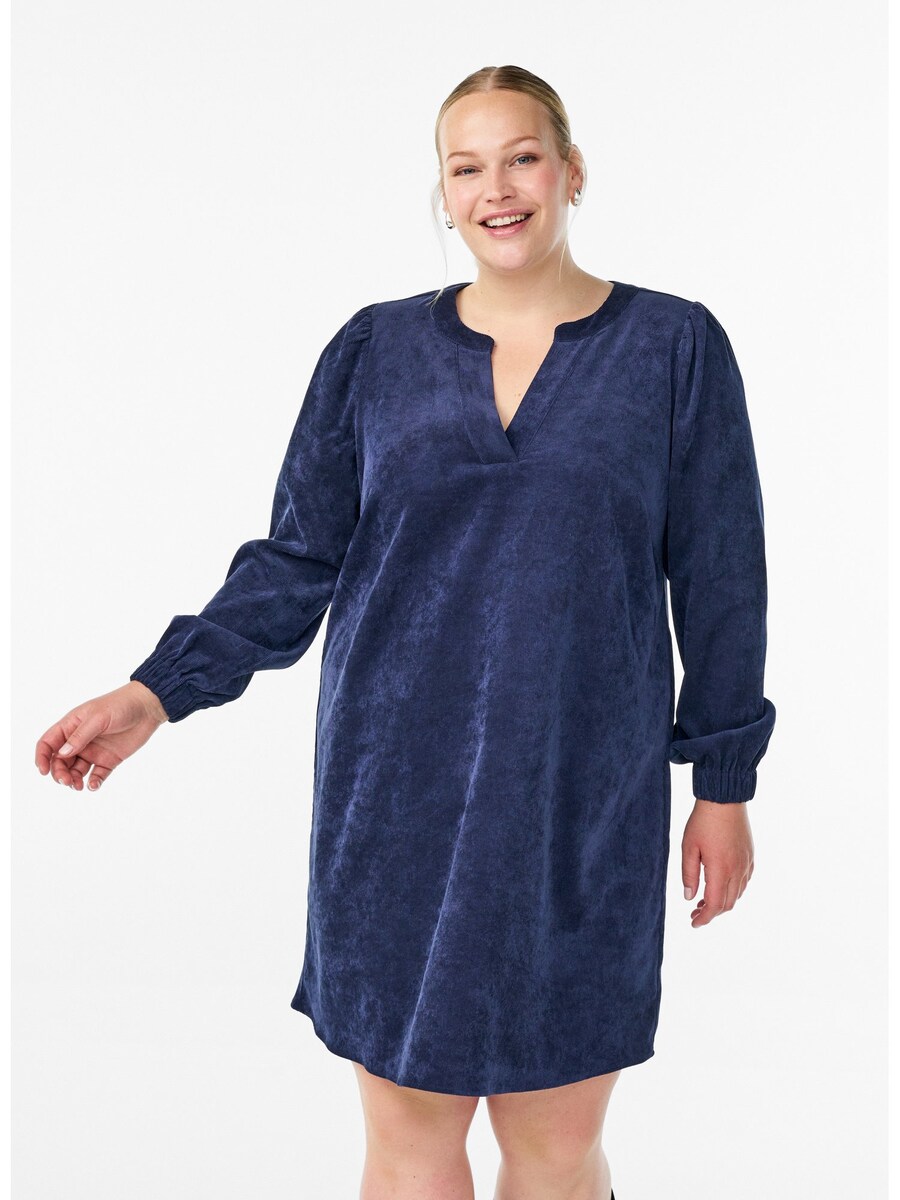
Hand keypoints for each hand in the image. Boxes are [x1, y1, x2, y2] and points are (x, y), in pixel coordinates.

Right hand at [34, 680, 168, 791]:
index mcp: (71, 726)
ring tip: (78, 786)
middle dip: (59, 773)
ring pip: (76, 771)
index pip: (48, 743)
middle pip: (59, 761)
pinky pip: (97, 775)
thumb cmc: (120, 705)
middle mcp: (79, 740)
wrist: (148, 707)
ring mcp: (94, 751)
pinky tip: (93, 785)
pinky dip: (93, 783)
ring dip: (73, 780)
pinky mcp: (109, 760)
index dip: (42, 757)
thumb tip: (61, 754)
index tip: (43, 771)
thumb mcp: (98, 718)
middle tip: (67, 781)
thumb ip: (80, 736)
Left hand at [682, 798, 754, 926]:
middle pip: (727, 904)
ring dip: (722, 902)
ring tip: (703, 900)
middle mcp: (737, 870)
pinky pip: (744, 882)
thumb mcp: (688, 847)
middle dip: (711, 913)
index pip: (714, 905)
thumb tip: (689, 897)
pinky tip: (719, 885)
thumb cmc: (703, 821)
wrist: (725, 800)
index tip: (694, 923)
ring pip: (737, 895)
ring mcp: (746, 864)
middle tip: (695, 912)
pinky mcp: (750, 857)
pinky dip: (732, 891)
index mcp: (720, 869)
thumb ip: (688, 874)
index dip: (704, 918)